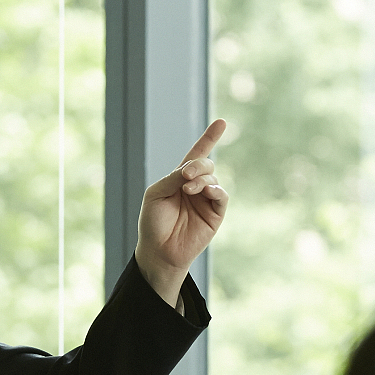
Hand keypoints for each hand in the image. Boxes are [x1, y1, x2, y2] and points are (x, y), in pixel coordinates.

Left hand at [134, 119, 228, 309]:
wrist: (159, 251)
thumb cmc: (153, 222)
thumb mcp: (156, 194)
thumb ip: (173, 178)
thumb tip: (194, 170)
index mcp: (180, 179)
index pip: (196, 155)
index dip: (209, 138)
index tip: (221, 123)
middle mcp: (196, 187)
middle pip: (205, 164)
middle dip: (198, 165)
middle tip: (186, 175)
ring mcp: (206, 200)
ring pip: (213, 178)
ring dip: (202, 179)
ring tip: (188, 190)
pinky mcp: (215, 214)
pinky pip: (221, 196)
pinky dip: (215, 189)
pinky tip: (206, 191)